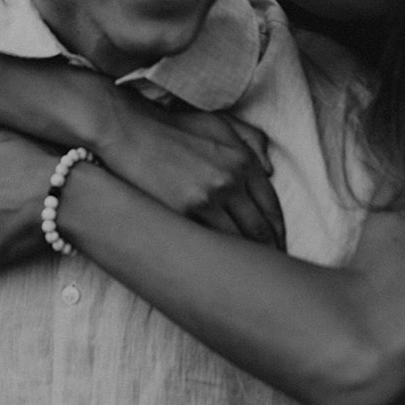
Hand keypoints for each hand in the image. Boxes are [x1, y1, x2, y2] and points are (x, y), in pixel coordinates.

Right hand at [0, 104, 286, 249]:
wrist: (126, 130)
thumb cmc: (169, 128)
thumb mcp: (215, 124)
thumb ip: (249, 141)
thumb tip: (270, 170)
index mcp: (241, 160)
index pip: (272, 207)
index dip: (278, 233)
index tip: (279, 248)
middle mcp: (231, 179)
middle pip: (261, 229)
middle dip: (270, 253)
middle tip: (271, 272)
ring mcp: (209, 197)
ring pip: (239, 241)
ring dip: (247, 262)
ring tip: (249, 281)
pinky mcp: (184, 212)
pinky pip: (211, 243)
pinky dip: (220, 258)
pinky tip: (220, 270)